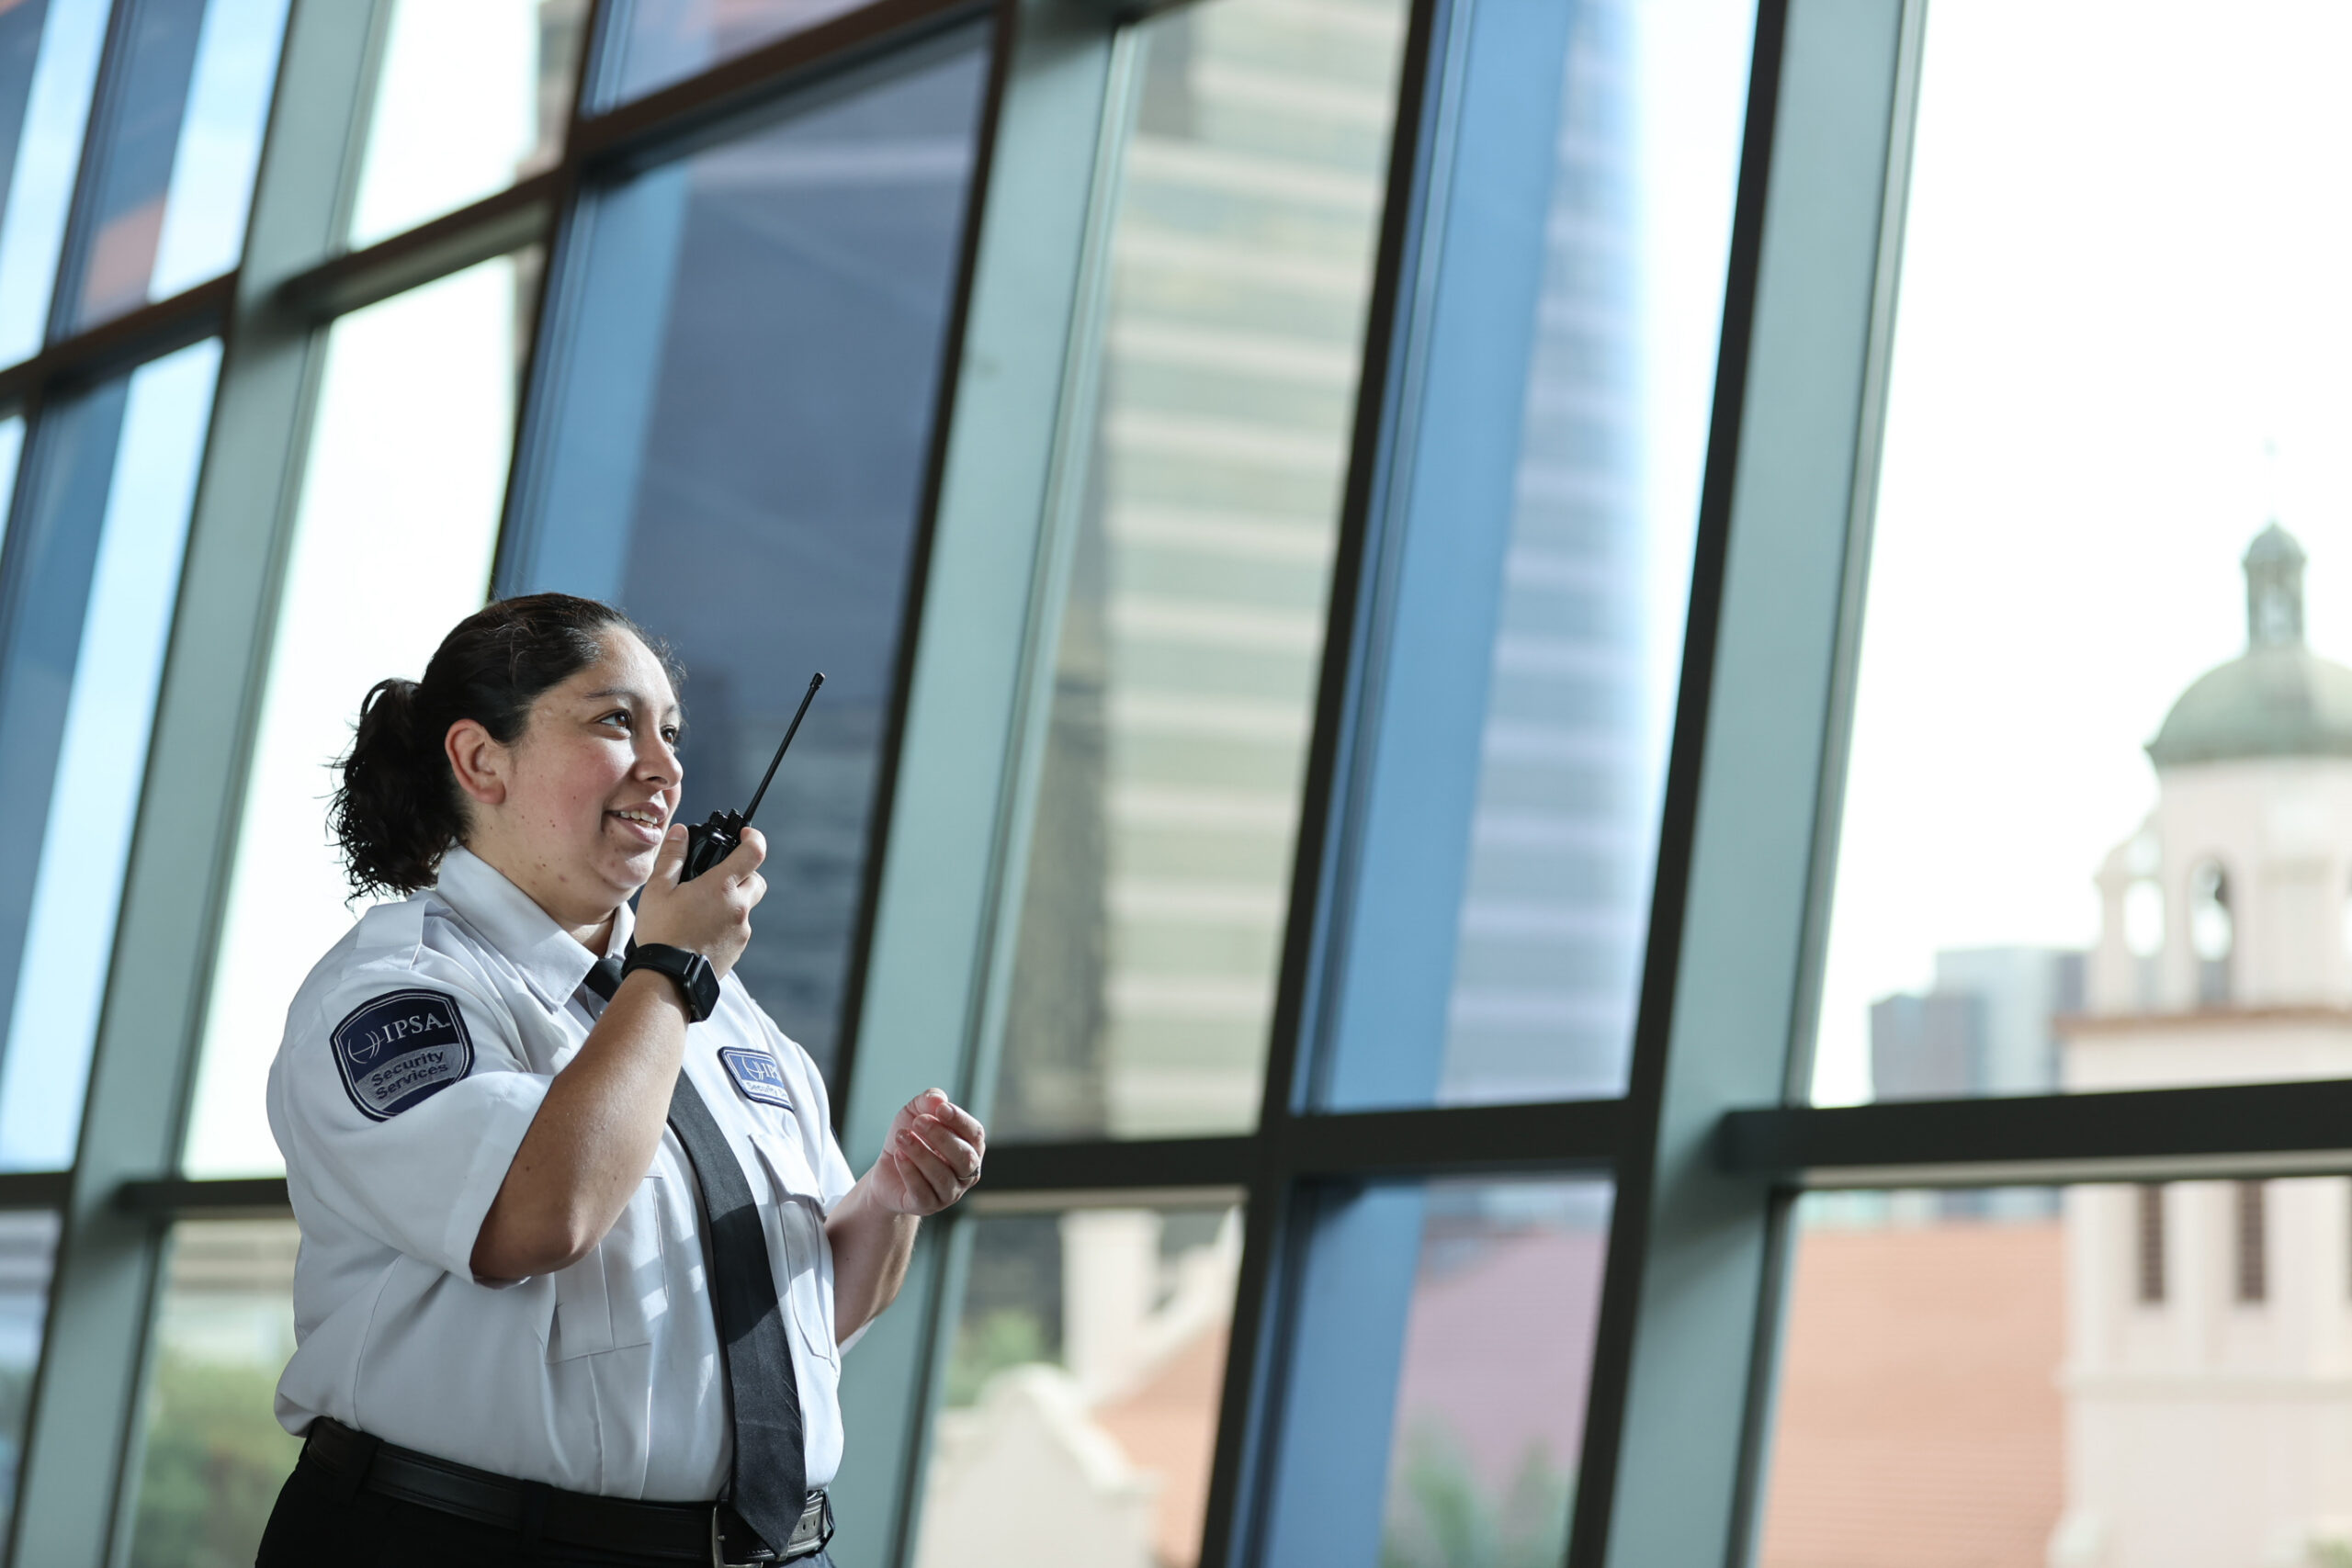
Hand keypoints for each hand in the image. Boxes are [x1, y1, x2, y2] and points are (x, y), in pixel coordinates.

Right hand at [633, 825, 765, 977]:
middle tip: (719, 877)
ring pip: (746, 907)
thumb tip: (681, 832)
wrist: (668, 978)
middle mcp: (739, 908)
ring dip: (732, 902)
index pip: (754, 852)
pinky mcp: (738, 949)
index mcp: (721, 887)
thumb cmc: (661, 932)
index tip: (745, 835)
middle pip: (756, 880)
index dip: (753, 838)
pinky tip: (702, 931)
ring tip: (702, 909)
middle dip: (744, 873)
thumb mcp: (658, 889)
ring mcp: (741, 931)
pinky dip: (726, 924)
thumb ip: (672, 857)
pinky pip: (739, 929)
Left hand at [870, 1090, 983, 1215]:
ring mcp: (949, 1192)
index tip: (940, 1108)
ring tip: (901, 1136)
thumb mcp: (915, 1113)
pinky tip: (899, 1156)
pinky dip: (910, 1171)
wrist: (887, 1170)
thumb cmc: (910, 1138)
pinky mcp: (927, 1205)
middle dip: (941, 1137)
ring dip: (920, 1153)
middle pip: (964, 1158)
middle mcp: (966, 1172)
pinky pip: (922, 1191)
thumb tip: (938, 1098)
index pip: (975, 1134)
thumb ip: (927, 1101)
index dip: (960, 1121)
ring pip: (942, 1175)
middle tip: (918, 1121)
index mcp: (971, 1147)